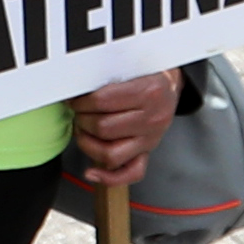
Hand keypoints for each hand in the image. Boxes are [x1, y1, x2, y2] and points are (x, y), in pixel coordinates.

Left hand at [62, 67, 182, 185]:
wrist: (169, 83)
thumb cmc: (145, 74)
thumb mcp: (129, 65)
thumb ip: (106, 74)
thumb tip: (75, 85)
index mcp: (148, 91)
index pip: (102, 101)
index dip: (81, 101)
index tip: (74, 98)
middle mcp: (152, 118)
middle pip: (103, 127)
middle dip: (82, 119)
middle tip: (78, 112)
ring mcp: (151, 138)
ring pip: (110, 153)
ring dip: (88, 143)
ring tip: (82, 130)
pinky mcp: (148, 151)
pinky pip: (131, 173)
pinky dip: (109, 178)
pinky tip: (92, 172)